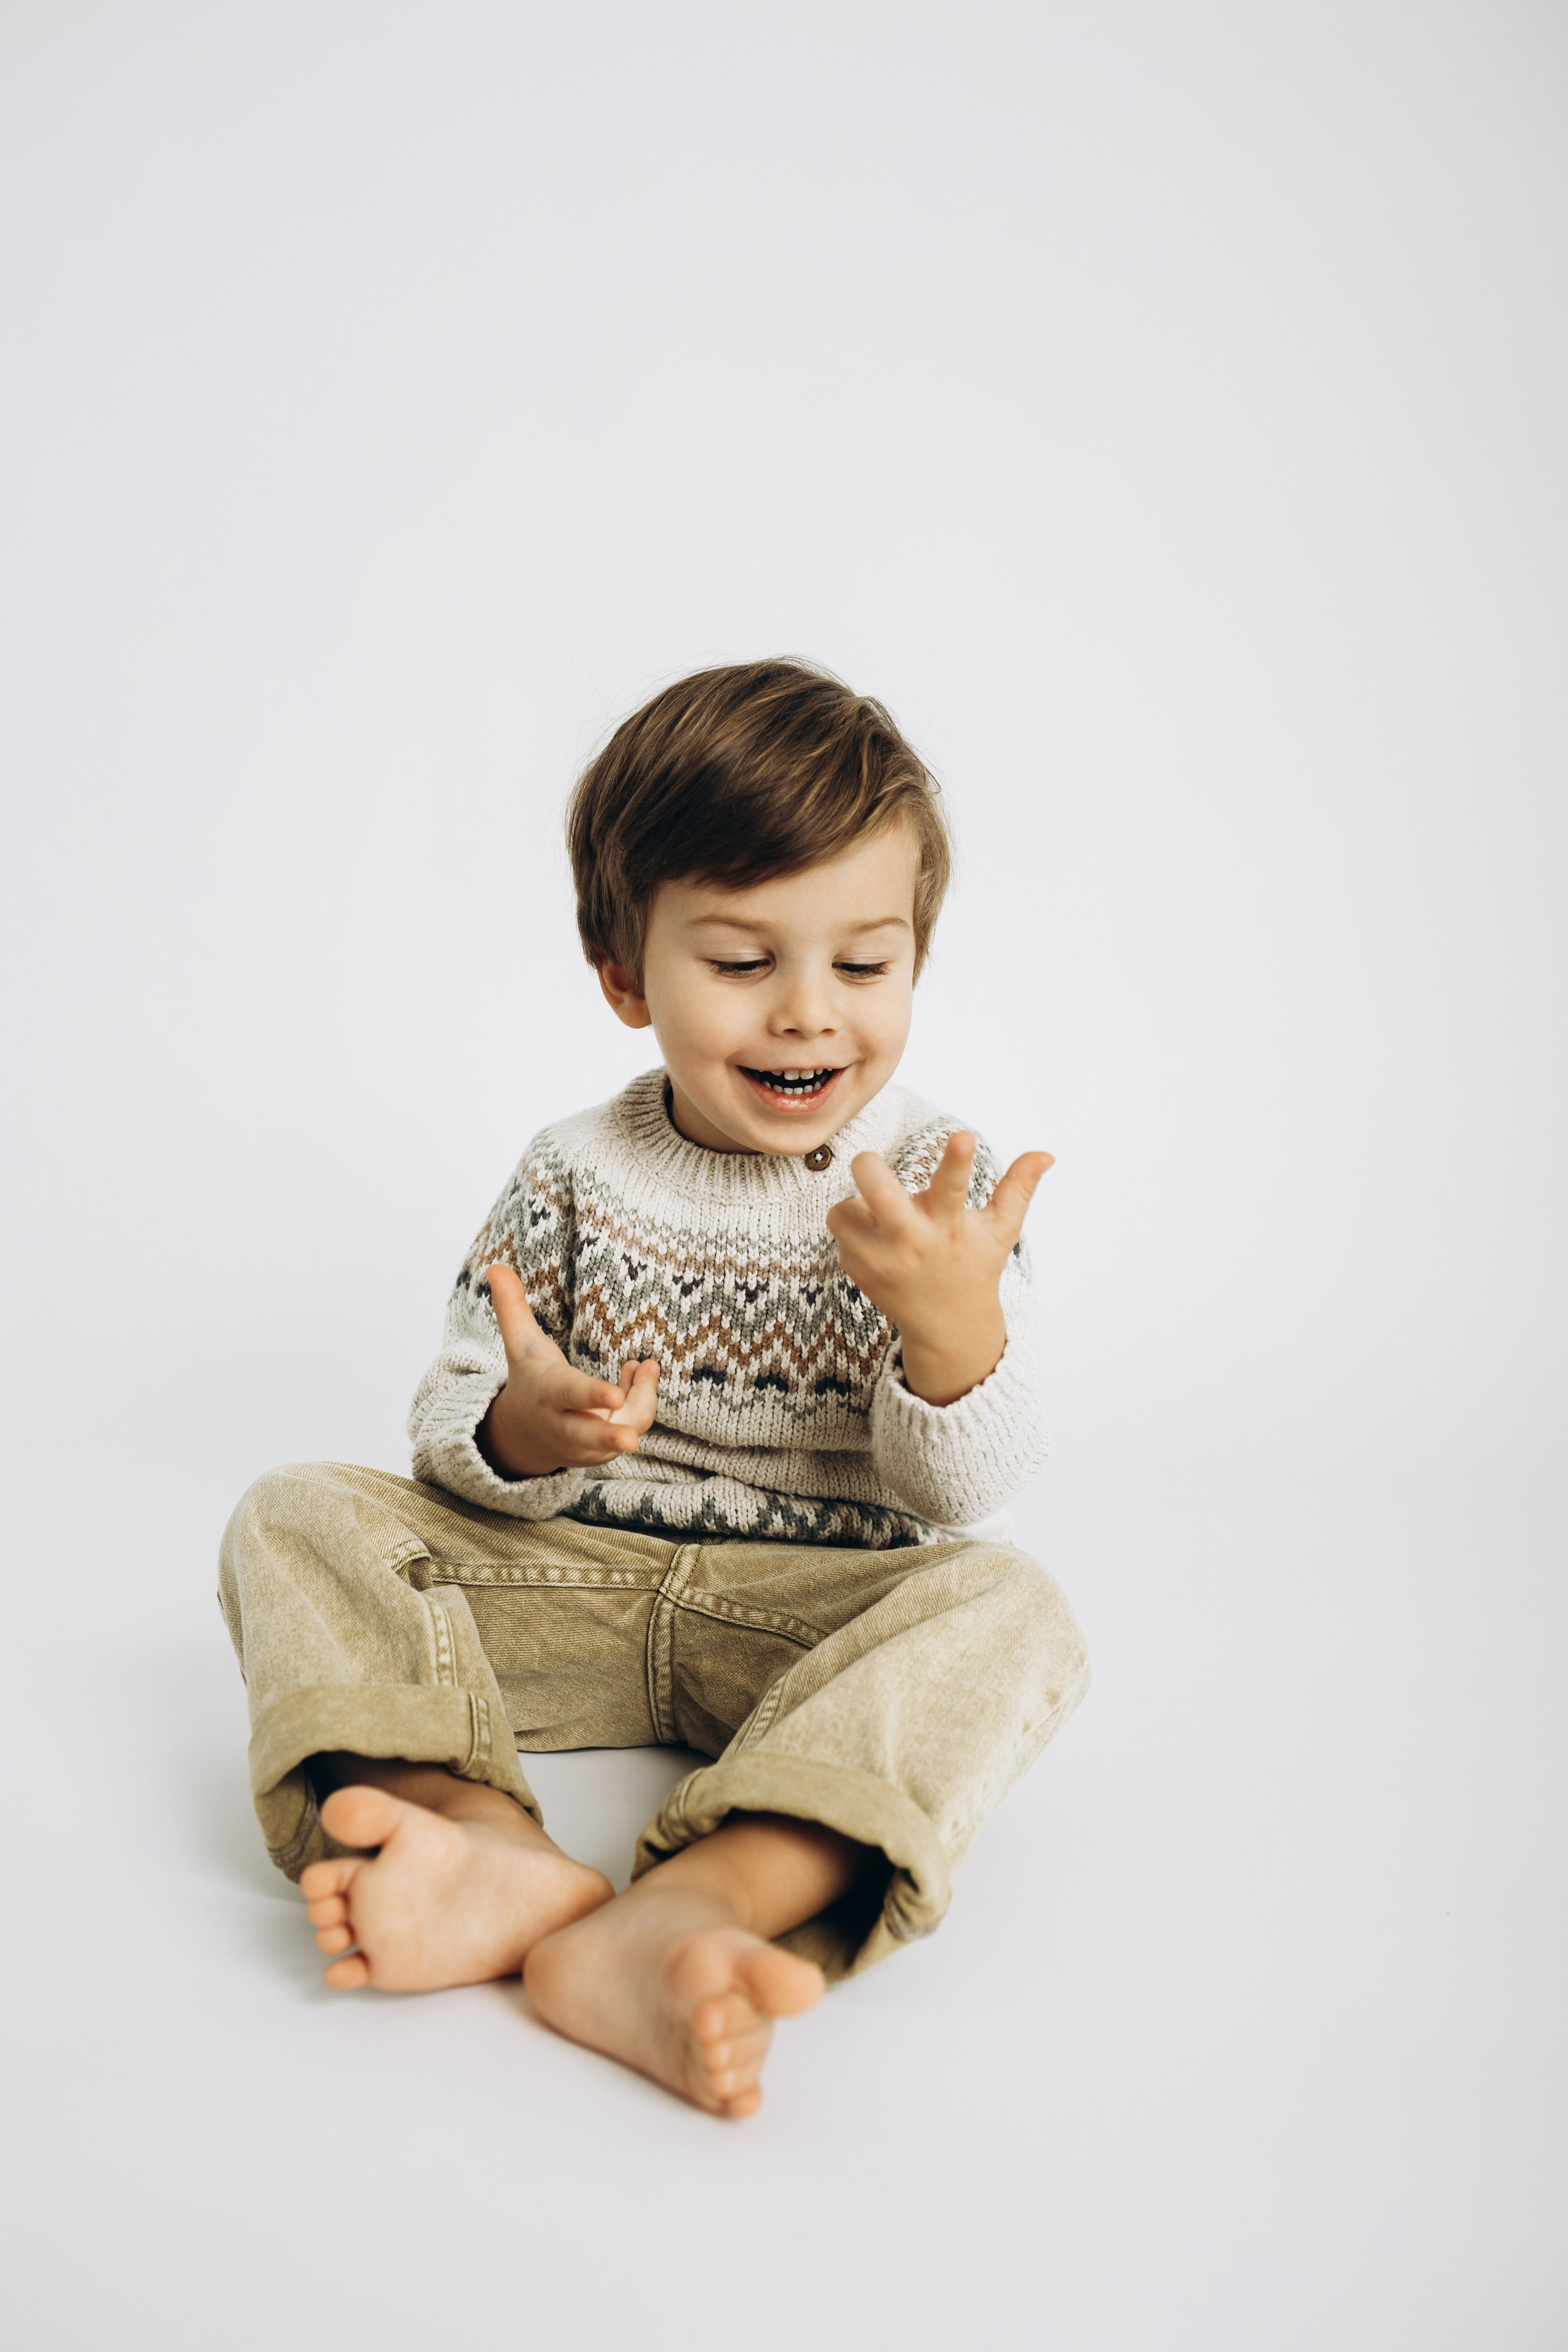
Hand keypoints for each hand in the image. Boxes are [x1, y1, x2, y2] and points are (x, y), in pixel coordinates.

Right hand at [478, 1261, 658, 1478]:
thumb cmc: (531, 1378)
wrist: (526, 1434)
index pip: (570, 1395)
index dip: (592, 1396)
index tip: (613, 1396)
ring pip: (627, 1425)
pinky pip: (634, 1424)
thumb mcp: (520, 1344)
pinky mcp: (605, 1451)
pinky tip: (637, 1376)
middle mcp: (566, 1424)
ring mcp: (588, 1443)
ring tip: (643, 1366)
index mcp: (547, 1395)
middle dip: (610, 1437)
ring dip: (642, 1397)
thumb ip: (511, 1307)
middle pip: (588, 1435)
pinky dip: (642, 1400)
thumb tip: (494, 1266)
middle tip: (631, 1441)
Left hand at [825, 1133, 1052, 1405]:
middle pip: (879, 1192)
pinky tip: (878, 1242)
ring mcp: (880, 1259)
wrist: (946, 1325)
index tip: (963, 1136)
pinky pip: (840, 1228)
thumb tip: (1046, 1154)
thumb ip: (1018, 1189)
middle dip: (869, 1167)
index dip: (958, 1160)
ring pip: (844, 1209)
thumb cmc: (973, 1265)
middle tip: (870, 1163)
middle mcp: (913, 1241)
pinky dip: (854, 1227)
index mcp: (950, 1226)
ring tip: (883, 1216)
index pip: (954, 1187)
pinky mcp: (857, 1269)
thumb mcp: (1000, 1231)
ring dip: (858, 1204)